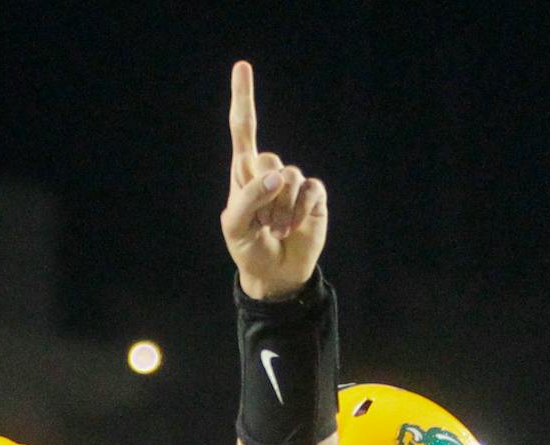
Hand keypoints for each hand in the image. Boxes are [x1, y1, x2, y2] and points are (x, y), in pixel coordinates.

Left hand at [221, 60, 327, 300]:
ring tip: (275, 228)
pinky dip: (298, 212)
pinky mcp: (314, 195)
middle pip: (266, 161)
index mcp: (243, 172)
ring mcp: (293, 182)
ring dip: (279, 210)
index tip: (242, 66)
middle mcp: (269, 170)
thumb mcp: (235, 226)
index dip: (243, 98)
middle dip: (261, 196)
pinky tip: (292, 228)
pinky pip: (309, 190)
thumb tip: (278, 176)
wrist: (274, 272)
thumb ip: (249, 197)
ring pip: (288, 178)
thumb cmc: (248, 247)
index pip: (243, 128)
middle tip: (260, 222)